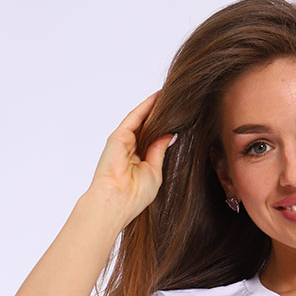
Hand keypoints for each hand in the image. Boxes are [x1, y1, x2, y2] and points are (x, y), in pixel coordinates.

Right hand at [86, 91, 176, 227]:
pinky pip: (134, 117)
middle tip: (177, 101)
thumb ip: (159, 150)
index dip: (164, 128)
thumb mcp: (155, 170)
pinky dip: (146, 107)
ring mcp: (123, 141)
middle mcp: (130, 149)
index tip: (178, 117)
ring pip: (141, 120)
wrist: (117, 201)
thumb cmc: (135, 194)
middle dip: (160, 115)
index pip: (153, 139)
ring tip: (170, 95)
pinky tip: (158, 98)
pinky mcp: (118, 136)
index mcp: (139, 160)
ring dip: (154, 107)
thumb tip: (170, 135)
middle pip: (147, 127)